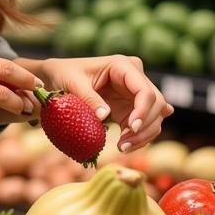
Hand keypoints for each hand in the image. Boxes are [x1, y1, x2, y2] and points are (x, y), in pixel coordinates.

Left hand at [18, 54, 172, 151]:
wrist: (57, 78)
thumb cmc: (64, 74)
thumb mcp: (73, 84)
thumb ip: (89, 98)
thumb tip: (105, 116)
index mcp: (122, 65)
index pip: (145, 90)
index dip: (143, 111)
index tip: (131, 128)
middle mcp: (134, 77)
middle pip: (156, 104)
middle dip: (144, 127)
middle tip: (123, 144)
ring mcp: (134, 93)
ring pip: (155, 116)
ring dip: (144, 135)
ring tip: (122, 148)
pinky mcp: (131, 107)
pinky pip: (145, 124)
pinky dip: (140, 137)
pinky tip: (126, 146)